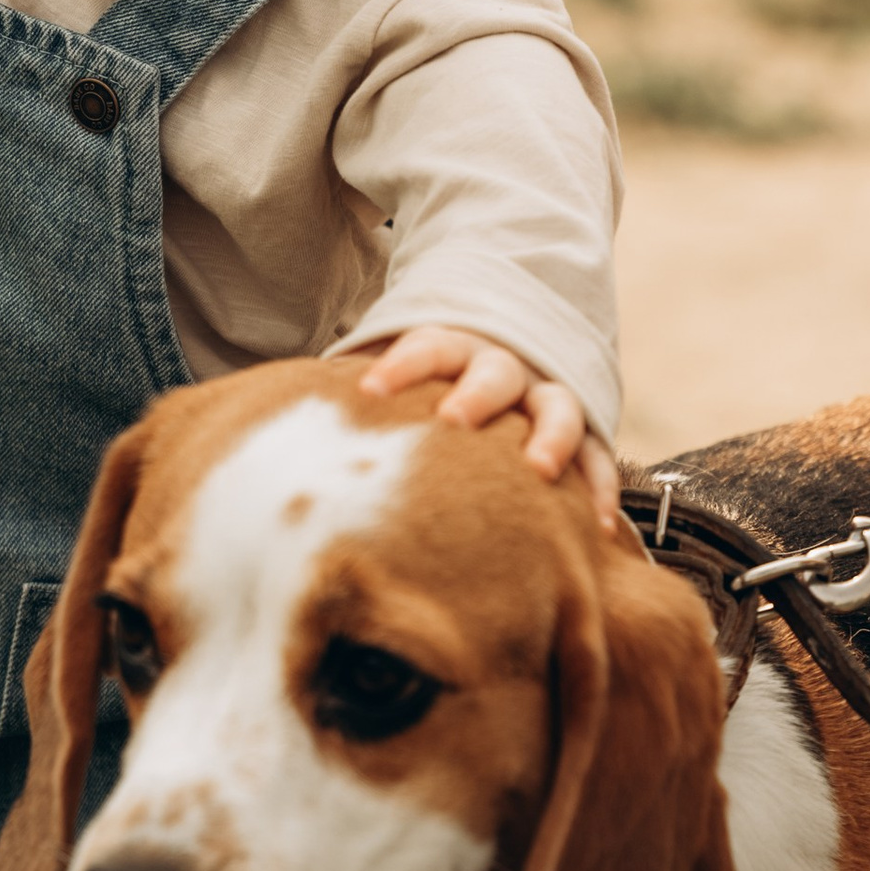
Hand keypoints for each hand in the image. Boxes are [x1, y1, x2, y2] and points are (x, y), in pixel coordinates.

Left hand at [357, 331, 619, 509]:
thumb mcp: (395, 376)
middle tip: (452, 420)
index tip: (370, 389)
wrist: (504, 344)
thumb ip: (353, 403)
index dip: (400, 365)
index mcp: (452, 348)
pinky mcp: (580, 431)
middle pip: (491, 373)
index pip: (426, 346)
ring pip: (555, 408)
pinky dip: (598, 487)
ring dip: (549, 437)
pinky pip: (597, 457)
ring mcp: (544, 396)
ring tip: (539, 470)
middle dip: (474, 395)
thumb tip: (271, 434)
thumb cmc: (430, 384)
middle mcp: (502, 367)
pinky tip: (593, 526)